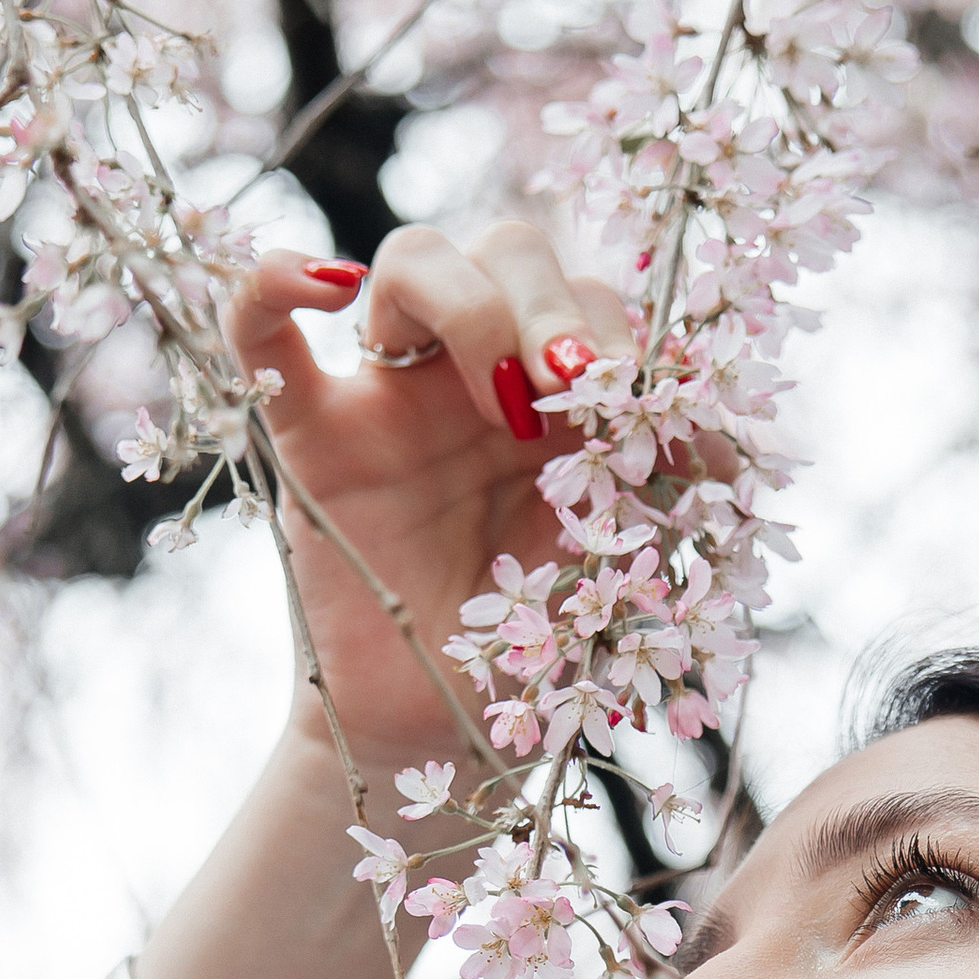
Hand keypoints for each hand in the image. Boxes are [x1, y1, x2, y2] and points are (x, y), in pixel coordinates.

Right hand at [226, 218, 631, 775]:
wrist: (446, 729)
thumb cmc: (533, 644)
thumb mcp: (623, 560)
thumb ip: (662, 486)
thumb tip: (720, 435)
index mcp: (554, 389)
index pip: (590, 293)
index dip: (632, 336)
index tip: (663, 423)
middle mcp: (471, 372)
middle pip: (507, 248)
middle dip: (557, 303)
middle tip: (579, 388)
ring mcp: (386, 396)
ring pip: (411, 260)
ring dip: (472, 305)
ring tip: (507, 402)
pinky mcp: (309, 439)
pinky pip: (258, 332)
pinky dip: (274, 281)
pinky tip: (324, 288)